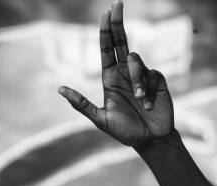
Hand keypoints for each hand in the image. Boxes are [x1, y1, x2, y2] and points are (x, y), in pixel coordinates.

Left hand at [58, 1, 173, 147]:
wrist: (151, 141)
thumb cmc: (126, 132)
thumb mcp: (101, 120)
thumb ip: (82, 105)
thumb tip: (59, 89)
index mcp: (111, 77)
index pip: (107, 48)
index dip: (106, 29)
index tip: (107, 11)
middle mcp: (125, 72)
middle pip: (121, 40)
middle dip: (118, 22)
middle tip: (117, 3)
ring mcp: (142, 75)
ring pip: (135, 60)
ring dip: (136, 80)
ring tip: (139, 101)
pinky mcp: (156, 80)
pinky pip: (150, 74)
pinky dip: (147, 90)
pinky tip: (148, 105)